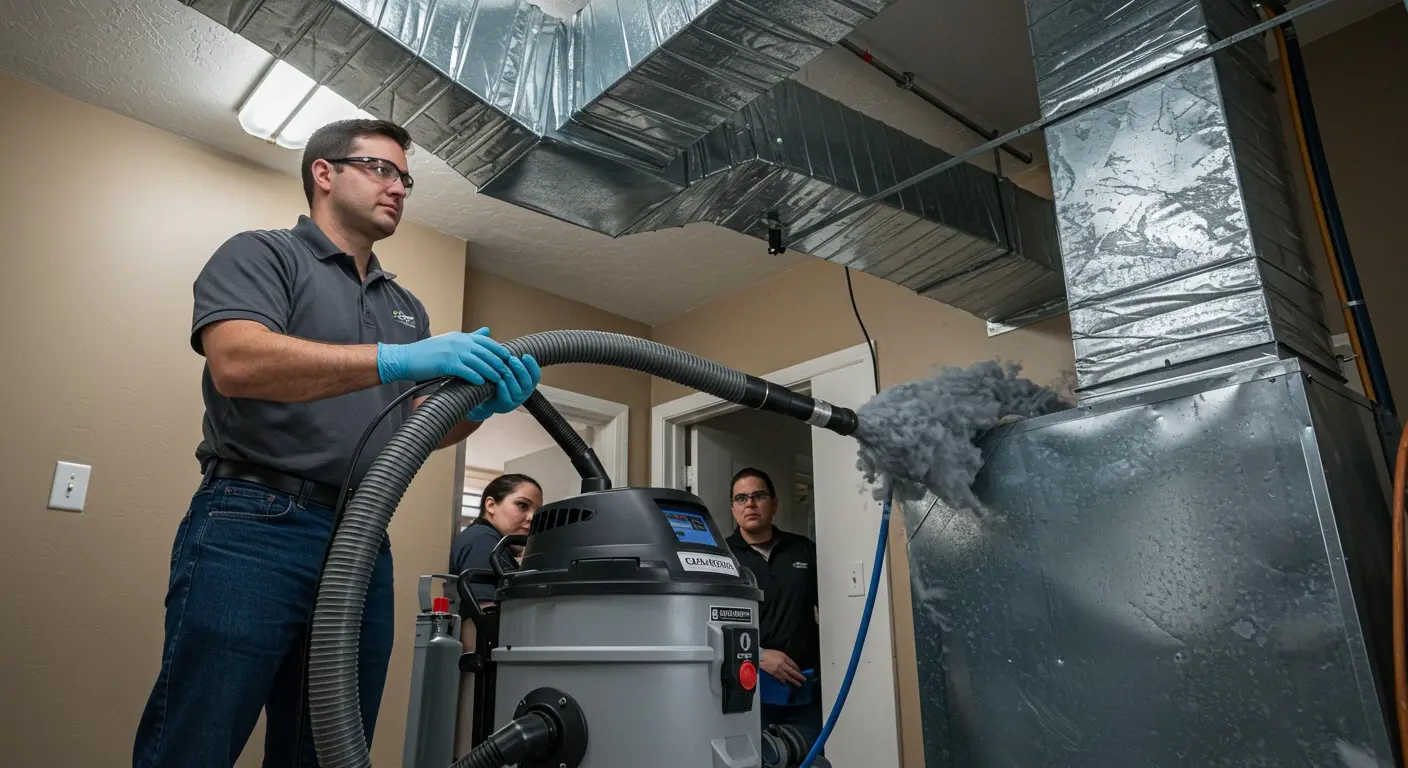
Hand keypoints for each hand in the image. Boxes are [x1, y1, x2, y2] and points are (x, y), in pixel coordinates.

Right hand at [376, 327, 512, 385]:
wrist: (405, 358)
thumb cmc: (427, 354)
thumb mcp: (450, 341)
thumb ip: (469, 338)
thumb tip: (487, 331)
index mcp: (460, 337)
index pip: (485, 342)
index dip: (499, 350)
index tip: (509, 359)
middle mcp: (458, 342)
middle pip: (485, 352)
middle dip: (498, 362)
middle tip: (508, 371)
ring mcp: (452, 352)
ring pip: (478, 361)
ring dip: (490, 371)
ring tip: (498, 379)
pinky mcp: (446, 363)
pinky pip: (465, 370)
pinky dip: (475, 376)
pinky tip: (481, 382)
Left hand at [467, 343, 539, 421]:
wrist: (481, 395)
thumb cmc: (492, 377)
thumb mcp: (498, 364)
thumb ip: (497, 350)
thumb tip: (486, 329)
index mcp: (527, 382)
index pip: (536, 374)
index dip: (532, 365)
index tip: (525, 355)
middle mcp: (524, 392)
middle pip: (528, 381)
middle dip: (520, 369)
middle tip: (512, 360)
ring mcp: (515, 400)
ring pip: (517, 389)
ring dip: (511, 378)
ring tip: (504, 370)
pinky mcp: (504, 406)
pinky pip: (507, 398)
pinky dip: (504, 389)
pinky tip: (498, 381)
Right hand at [760, 649, 804, 686]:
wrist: (759, 657)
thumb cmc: (769, 653)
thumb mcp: (779, 653)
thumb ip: (786, 659)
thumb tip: (792, 665)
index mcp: (784, 658)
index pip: (793, 665)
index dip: (797, 669)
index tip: (801, 672)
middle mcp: (782, 665)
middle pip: (792, 672)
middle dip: (798, 676)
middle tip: (803, 680)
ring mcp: (777, 670)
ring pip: (787, 676)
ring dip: (793, 681)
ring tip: (798, 684)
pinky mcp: (773, 673)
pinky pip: (780, 678)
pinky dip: (783, 681)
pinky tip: (786, 683)